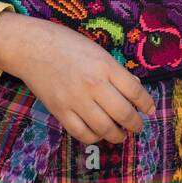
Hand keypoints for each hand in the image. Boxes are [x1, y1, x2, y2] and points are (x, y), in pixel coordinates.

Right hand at [0, 11, 156, 144]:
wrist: (32, 48)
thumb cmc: (67, 45)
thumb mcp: (97, 51)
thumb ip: (115, 72)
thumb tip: (135, 91)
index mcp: (105, 66)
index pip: (134, 90)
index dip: (146, 104)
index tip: (150, 110)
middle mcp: (93, 84)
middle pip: (123, 113)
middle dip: (135, 124)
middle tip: (137, 126)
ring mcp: (75, 100)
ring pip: (105, 128)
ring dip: (117, 135)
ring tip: (121, 134)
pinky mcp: (60, 112)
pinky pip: (82, 133)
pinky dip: (94, 137)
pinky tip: (99, 134)